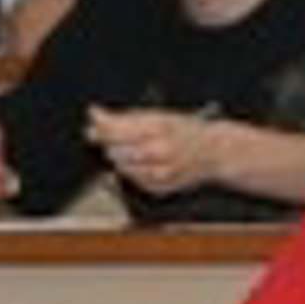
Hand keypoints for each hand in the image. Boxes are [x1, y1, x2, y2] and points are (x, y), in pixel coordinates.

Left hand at [85, 105, 219, 194]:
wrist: (212, 152)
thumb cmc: (185, 131)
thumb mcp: (158, 115)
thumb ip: (125, 117)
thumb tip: (95, 116)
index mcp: (157, 128)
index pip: (115, 130)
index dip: (100, 128)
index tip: (92, 124)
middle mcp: (158, 151)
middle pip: (115, 150)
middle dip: (111, 143)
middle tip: (116, 136)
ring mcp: (158, 172)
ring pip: (121, 167)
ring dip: (121, 158)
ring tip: (137, 149)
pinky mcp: (158, 188)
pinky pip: (132, 180)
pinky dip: (132, 171)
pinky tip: (144, 163)